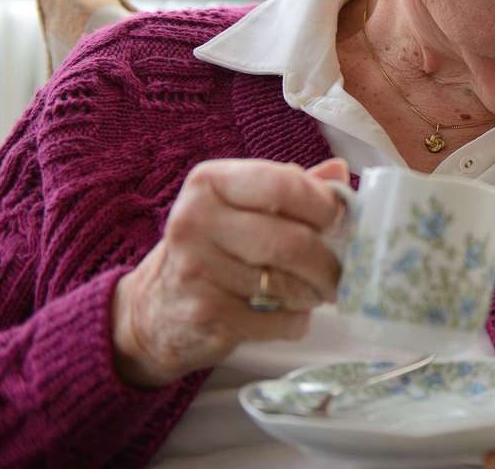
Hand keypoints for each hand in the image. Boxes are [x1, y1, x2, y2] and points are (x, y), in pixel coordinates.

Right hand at [110, 158, 348, 387]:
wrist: (154, 309)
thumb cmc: (213, 248)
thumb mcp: (240, 206)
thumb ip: (290, 187)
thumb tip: (340, 173)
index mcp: (209, 183)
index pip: (284, 185)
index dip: (325, 206)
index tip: (339, 221)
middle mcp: (195, 221)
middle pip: (291, 242)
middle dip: (329, 263)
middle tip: (340, 271)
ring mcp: (196, 270)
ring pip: (288, 285)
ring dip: (315, 293)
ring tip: (316, 291)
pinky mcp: (204, 314)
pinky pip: (276, 320)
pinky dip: (296, 320)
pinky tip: (288, 314)